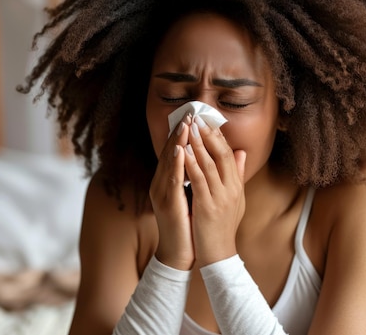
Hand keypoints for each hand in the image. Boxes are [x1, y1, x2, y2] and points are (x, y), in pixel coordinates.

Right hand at [149, 113, 194, 270]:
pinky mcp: (166, 203)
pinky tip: (180, 149)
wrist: (179, 253)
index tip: (191, 117)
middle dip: (178, 132)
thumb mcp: (193, 197)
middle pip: (168, 152)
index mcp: (166, 183)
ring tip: (185, 124)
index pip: (173, 153)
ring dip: (176, 141)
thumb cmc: (187, 226)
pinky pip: (171, 179)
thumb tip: (206, 160)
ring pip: (168, 162)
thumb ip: (196, 178)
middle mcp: (160, 185)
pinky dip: (175, 163)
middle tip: (188, 113)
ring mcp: (161, 193)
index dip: (181, 134)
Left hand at [185, 115, 246, 266]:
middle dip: (207, 134)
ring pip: (209, 164)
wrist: (219, 253)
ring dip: (197, 144)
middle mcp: (231, 188)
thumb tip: (241, 152)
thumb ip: (238, 174)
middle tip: (196, 117)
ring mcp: (220, 197)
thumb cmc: (223, 226)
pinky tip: (184, 152)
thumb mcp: (235, 198)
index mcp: (236, 185)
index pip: (228, 154)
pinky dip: (192, 164)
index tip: (206, 120)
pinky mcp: (207, 206)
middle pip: (220, 154)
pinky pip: (199, 180)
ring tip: (188, 127)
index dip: (217, 136)